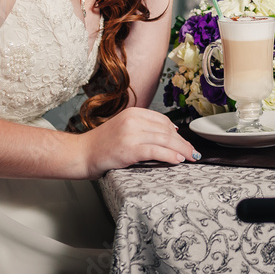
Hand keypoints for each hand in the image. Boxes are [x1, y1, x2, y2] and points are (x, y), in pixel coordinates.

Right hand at [78, 107, 200, 178]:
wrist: (81, 154)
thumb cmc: (101, 145)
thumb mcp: (124, 128)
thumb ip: (143, 128)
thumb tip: (169, 133)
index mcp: (133, 113)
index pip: (163, 121)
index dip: (177, 133)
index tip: (184, 142)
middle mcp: (134, 120)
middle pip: (167, 131)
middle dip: (183, 143)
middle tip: (193, 152)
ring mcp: (132, 134)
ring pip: (165, 140)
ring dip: (181, 150)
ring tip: (190, 157)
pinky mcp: (130, 149)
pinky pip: (156, 151)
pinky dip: (170, 156)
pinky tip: (178, 160)